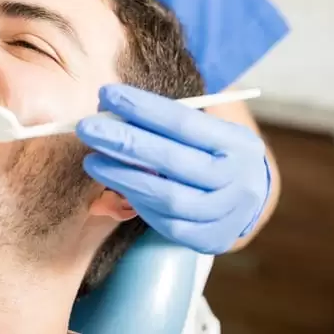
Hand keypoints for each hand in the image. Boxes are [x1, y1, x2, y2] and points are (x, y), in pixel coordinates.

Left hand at [77, 84, 270, 253]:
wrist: (246, 198)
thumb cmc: (211, 152)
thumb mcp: (204, 130)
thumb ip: (162, 121)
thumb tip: (108, 108)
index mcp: (237, 143)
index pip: (185, 123)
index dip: (143, 108)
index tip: (107, 94)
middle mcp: (237, 180)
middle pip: (173, 160)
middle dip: (124, 142)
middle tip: (87, 127)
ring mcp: (224, 214)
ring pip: (167, 197)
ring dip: (122, 176)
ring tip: (91, 160)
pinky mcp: (208, 239)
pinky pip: (165, 222)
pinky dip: (137, 201)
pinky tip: (116, 184)